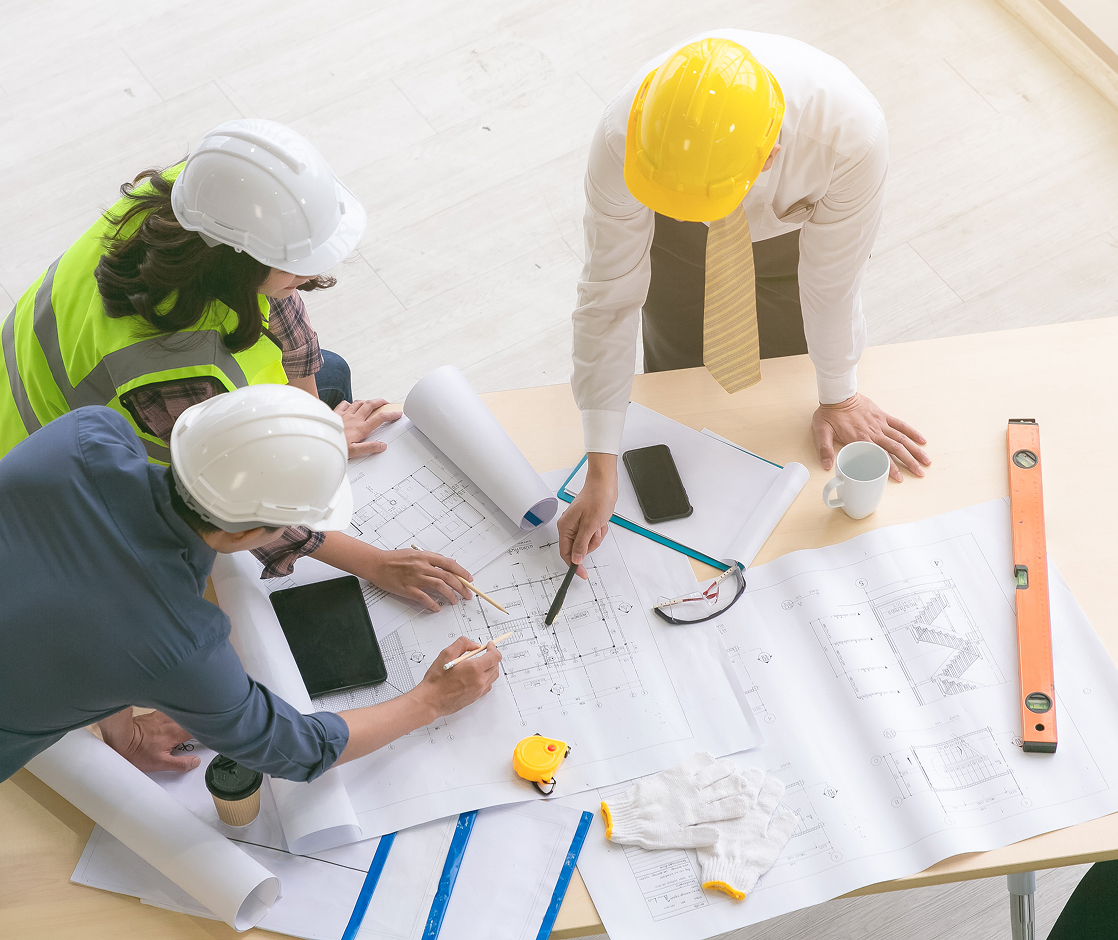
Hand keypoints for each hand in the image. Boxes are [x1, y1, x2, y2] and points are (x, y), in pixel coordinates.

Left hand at [98, 710, 199, 772]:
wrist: (119, 738)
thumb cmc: (137, 751)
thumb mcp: (160, 763)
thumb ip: (180, 763)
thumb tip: (196, 761)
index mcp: (177, 733)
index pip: (199, 728)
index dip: (207, 731)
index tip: (211, 735)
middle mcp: (173, 721)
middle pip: (192, 719)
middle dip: (198, 724)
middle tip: (202, 730)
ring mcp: (164, 716)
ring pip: (182, 715)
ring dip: (188, 719)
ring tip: (190, 725)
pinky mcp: (155, 714)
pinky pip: (171, 713)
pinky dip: (176, 716)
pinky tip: (173, 721)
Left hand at [335, 399, 402, 457]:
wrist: (319, 440)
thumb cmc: (336, 446)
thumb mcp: (355, 451)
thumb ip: (370, 447)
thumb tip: (382, 446)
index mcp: (361, 428)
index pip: (380, 418)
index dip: (391, 414)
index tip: (397, 413)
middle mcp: (354, 418)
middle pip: (371, 405)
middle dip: (381, 402)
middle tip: (387, 403)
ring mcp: (345, 414)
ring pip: (359, 402)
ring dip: (368, 401)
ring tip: (372, 403)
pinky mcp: (336, 413)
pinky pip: (345, 404)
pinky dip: (351, 403)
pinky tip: (351, 406)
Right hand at [371, 547, 472, 612]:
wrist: (377, 564)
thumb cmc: (394, 559)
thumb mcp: (415, 553)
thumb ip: (431, 558)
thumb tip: (447, 563)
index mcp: (425, 556)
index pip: (449, 564)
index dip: (462, 572)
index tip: (469, 579)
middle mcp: (422, 566)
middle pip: (448, 577)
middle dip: (461, 586)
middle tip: (467, 594)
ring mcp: (415, 578)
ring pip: (440, 587)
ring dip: (450, 595)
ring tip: (455, 601)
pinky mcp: (408, 589)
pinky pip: (424, 598)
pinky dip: (433, 604)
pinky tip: (437, 607)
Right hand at [411, 637, 501, 717]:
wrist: (430, 700)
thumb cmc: (436, 680)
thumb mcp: (446, 654)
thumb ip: (462, 644)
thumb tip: (474, 645)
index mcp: (474, 669)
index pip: (495, 656)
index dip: (493, 648)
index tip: (488, 646)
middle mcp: (479, 681)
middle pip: (495, 666)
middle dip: (492, 657)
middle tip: (483, 653)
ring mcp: (478, 691)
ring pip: (492, 677)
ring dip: (489, 668)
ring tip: (478, 664)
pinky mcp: (475, 697)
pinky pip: (487, 686)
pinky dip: (485, 678)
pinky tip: (475, 675)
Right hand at [557, 454, 616, 578]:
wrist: (604, 484)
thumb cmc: (596, 498)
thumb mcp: (590, 525)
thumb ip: (582, 544)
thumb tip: (576, 559)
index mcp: (565, 527)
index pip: (566, 553)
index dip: (574, 565)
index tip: (582, 573)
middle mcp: (569, 527)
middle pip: (578, 549)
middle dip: (590, 544)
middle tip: (595, 532)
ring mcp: (578, 524)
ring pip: (587, 543)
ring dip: (596, 537)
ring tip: (598, 524)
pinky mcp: (586, 522)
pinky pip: (592, 535)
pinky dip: (598, 531)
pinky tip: (600, 522)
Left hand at [812, 393, 929, 482]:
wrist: (838, 396)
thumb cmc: (829, 415)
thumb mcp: (821, 432)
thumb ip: (825, 449)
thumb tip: (827, 466)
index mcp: (861, 439)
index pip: (879, 456)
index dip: (890, 468)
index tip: (899, 478)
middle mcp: (874, 433)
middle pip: (896, 449)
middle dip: (909, 462)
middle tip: (920, 473)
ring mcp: (880, 424)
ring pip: (901, 438)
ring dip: (915, 450)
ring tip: (926, 461)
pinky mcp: (883, 416)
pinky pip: (900, 425)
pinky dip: (912, 432)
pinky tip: (922, 440)